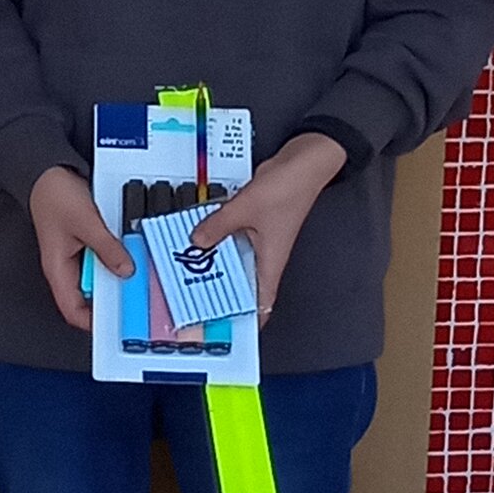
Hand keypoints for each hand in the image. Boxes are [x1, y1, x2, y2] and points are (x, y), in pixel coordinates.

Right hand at [28, 166, 133, 332]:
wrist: (47, 170)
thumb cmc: (55, 196)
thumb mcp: (86, 222)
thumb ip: (106, 247)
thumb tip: (125, 270)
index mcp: (57, 270)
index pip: (72, 310)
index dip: (93, 322)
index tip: (117, 323)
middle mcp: (66, 268)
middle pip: (90, 297)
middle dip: (112, 298)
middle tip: (136, 299)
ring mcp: (76, 255)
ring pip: (99, 277)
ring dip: (116, 276)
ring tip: (138, 277)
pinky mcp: (85, 242)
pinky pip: (103, 259)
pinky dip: (116, 259)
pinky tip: (131, 255)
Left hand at [189, 132, 345, 327]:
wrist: (305, 161)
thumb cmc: (289, 188)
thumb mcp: (246, 208)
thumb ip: (218, 225)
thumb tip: (197, 241)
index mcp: (271, 261)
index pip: (262, 302)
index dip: (248, 321)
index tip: (227, 331)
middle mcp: (266, 255)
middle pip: (242, 283)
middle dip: (221, 292)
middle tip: (194, 299)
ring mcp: (260, 238)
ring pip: (234, 260)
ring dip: (216, 263)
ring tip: (188, 269)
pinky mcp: (255, 222)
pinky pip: (232, 237)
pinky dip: (218, 239)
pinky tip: (199, 238)